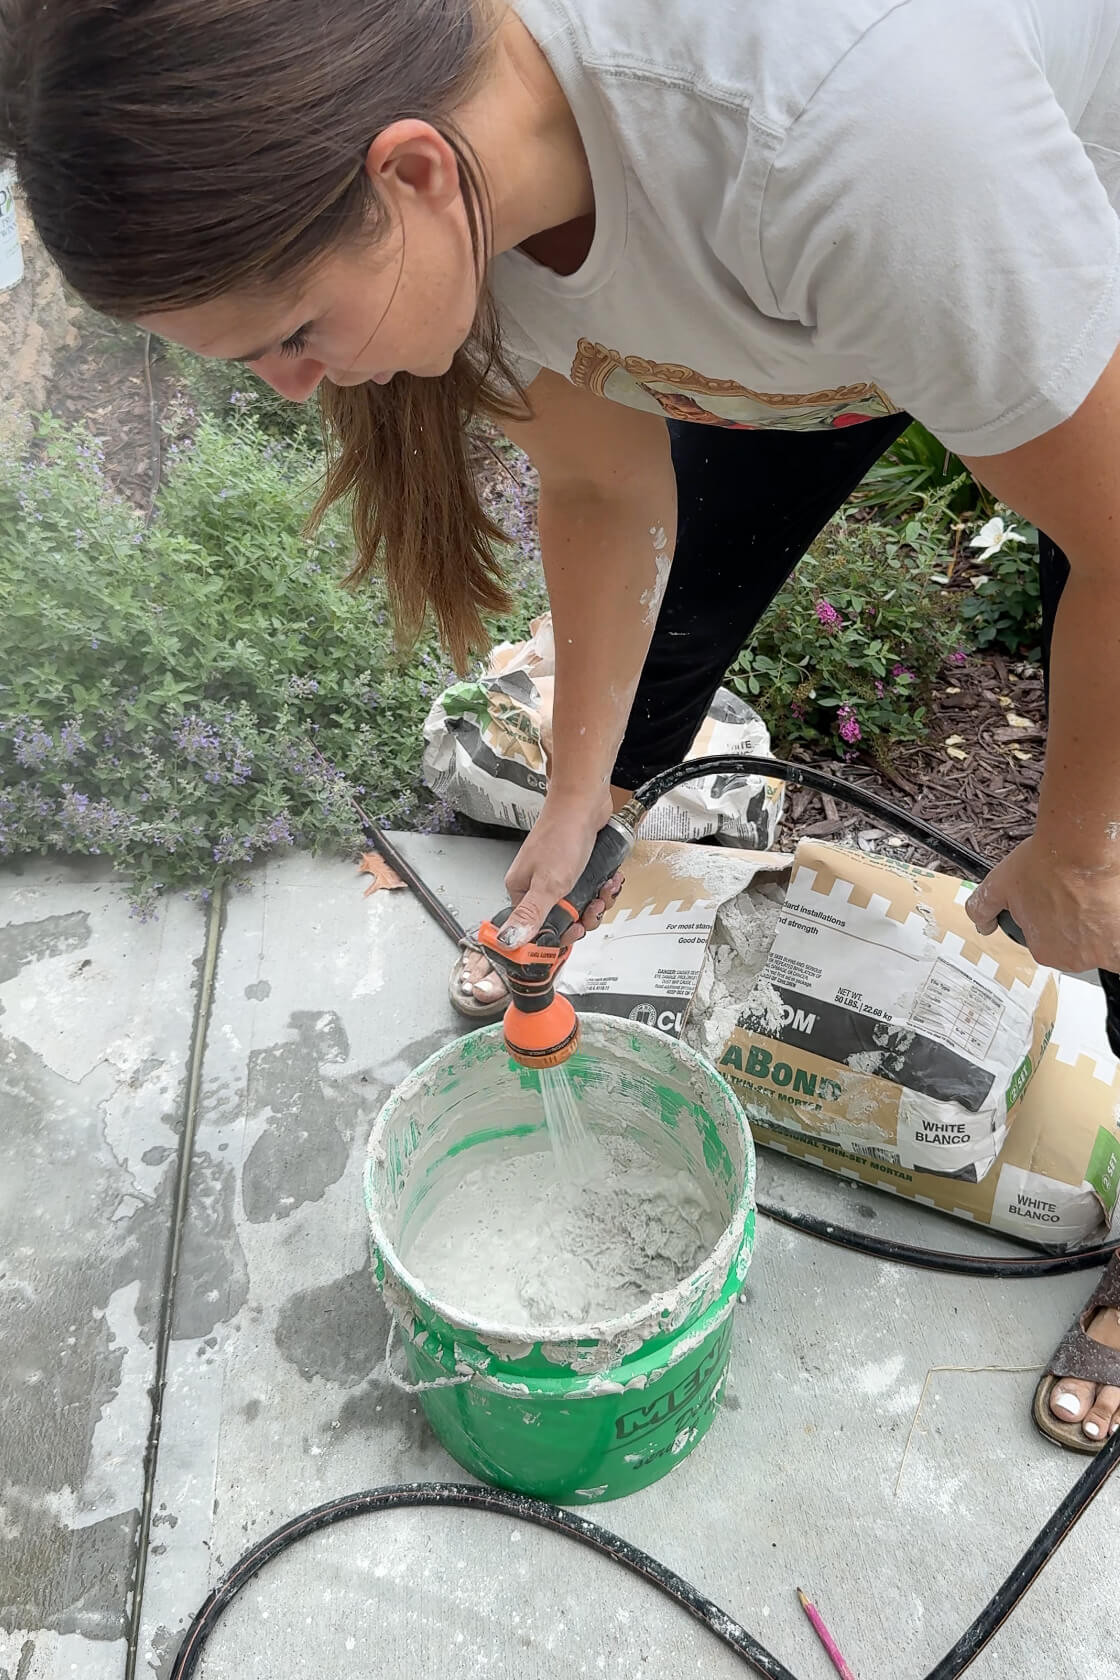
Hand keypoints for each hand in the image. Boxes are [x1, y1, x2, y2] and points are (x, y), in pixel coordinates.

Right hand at [500, 789, 619, 948]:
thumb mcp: (549, 883)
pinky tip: (608, 879)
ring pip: (579, 907)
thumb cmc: (562, 834)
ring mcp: (557, 876)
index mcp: (521, 890)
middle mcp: (537, 884)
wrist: (583, 802)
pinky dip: (602, 888)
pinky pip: (590, 891)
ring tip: (603, 889)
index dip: (556, 936)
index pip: (534, 929)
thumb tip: (508, 941)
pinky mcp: (576, 869)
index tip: (573, 933)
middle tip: (592, 908)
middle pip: (561, 920)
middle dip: (583, 917)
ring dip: (597, 902)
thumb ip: (530, 915)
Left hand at [966, 834, 1119, 970]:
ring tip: (1093, 895)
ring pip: (1099, 939)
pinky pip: (1116, 944)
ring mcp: (1101, 951)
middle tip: (1075, 892)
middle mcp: (1073, 957)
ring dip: (1097, 921)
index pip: (1048, 938)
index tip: (1057, 896)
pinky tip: (1108, 906)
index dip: (1052, 913)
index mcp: (1044, 949)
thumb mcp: (1000, 883)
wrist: (1082, 847)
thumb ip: (984, 907)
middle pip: (1075, 940)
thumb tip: (981, 923)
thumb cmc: (1046, 862)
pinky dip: (1113, 928)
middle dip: (1075, 920)